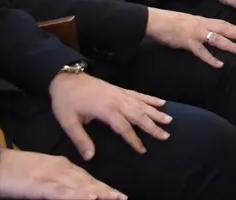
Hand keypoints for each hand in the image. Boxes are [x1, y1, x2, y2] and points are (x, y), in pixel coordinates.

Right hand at [0, 149, 125, 198]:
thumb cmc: (17, 170)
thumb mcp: (42, 175)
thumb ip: (58, 181)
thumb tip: (72, 189)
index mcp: (63, 166)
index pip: (87, 179)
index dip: (103, 187)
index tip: (117, 194)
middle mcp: (62, 170)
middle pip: (88, 182)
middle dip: (106, 191)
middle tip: (122, 197)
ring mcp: (53, 177)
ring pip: (80, 186)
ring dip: (99, 192)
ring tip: (115, 198)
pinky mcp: (42, 185)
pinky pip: (62, 192)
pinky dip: (77, 195)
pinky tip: (90, 197)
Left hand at [48, 72, 170, 159]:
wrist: (66, 78)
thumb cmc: (66, 101)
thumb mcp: (68, 122)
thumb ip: (80, 139)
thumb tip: (90, 157)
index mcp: (106, 110)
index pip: (124, 127)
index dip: (134, 140)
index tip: (143, 150)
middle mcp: (117, 101)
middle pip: (139, 115)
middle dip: (153, 126)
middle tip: (166, 136)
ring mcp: (120, 94)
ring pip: (142, 105)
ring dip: (156, 113)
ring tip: (169, 120)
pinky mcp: (120, 89)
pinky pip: (139, 94)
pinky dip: (151, 99)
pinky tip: (161, 102)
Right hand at [145, 8, 235, 68]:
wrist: (157, 21)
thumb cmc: (170, 21)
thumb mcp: (188, 20)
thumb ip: (198, 25)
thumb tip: (204, 30)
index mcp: (202, 20)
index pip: (221, 23)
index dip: (233, 27)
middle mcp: (202, 26)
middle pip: (223, 30)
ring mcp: (196, 34)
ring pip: (217, 40)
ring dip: (230, 45)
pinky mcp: (188, 43)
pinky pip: (202, 52)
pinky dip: (211, 59)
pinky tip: (219, 64)